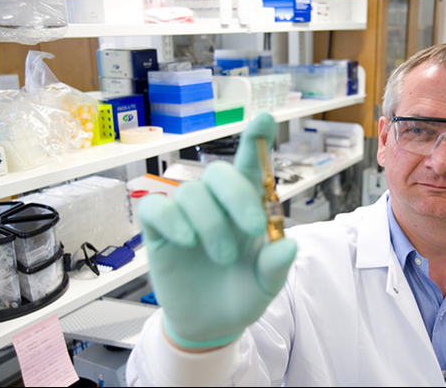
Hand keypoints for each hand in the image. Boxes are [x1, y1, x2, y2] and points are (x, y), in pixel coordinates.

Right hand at [138, 112, 296, 348]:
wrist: (209, 326)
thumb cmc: (241, 296)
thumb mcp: (266, 285)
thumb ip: (276, 265)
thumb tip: (289, 244)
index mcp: (246, 208)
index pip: (250, 166)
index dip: (255, 140)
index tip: (264, 120)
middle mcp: (216, 205)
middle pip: (218, 172)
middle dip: (238, 196)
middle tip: (253, 229)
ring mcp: (186, 216)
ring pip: (191, 193)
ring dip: (210, 222)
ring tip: (223, 256)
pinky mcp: (159, 231)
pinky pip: (156, 208)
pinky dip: (172, 219)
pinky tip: (186, 240)